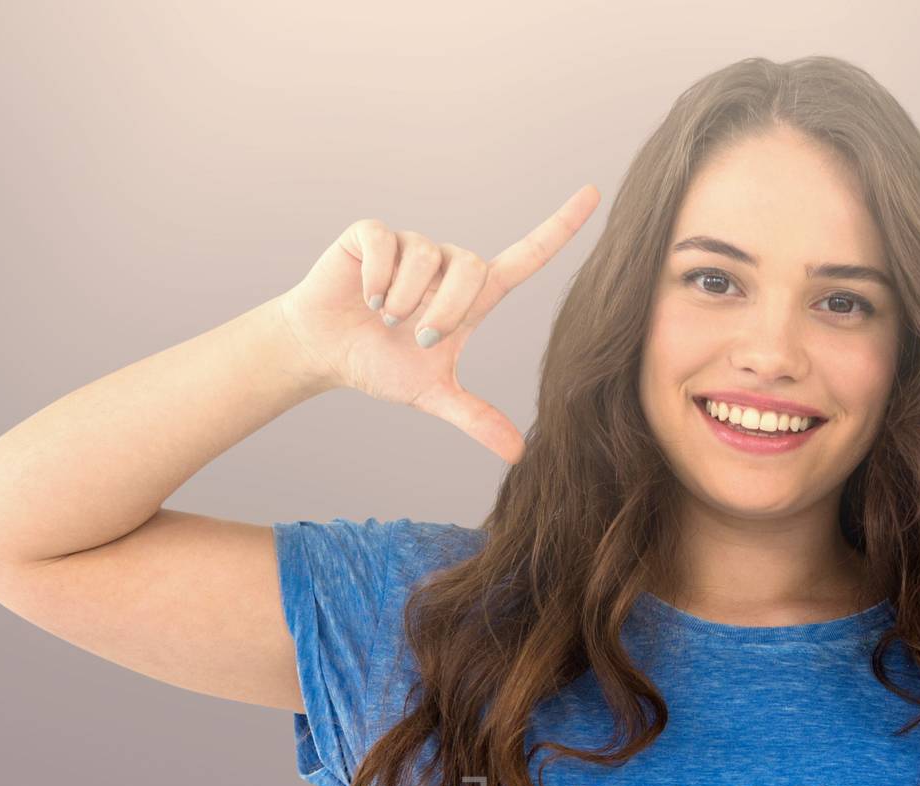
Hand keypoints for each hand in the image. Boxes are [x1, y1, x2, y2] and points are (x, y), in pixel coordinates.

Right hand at [277, 185, 600, 465]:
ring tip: (386, 318)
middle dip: (444, 312)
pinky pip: (389, 246)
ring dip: (406, 301)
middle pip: (470, 268)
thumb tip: (518, 456)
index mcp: (471, 295)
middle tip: (418, 337)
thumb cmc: (382, 364)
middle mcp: (447, 263)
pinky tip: (367, 297)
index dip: (559, 228)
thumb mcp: (433, 395)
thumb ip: (475, 418)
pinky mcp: (373, 234)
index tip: (593, 195)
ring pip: (428, 259)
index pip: (526, 256)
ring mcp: (410, 245)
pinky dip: (379, 280)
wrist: (326, 351)